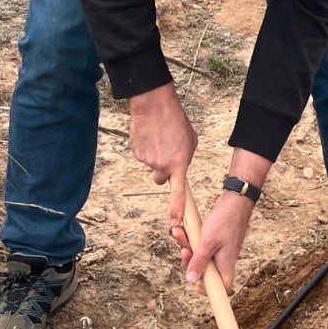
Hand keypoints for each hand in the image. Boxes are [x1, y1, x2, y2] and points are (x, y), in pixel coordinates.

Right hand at [129, 83, 196, 225]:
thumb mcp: (190, 140)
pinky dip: (147, 148)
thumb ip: (185, 157)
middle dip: (163, 170)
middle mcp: (162, 166)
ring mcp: (147, 161)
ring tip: (160, 137)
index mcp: (179, 163)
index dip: (177, 209)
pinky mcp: (136, 153)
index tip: (175, 223)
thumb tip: (179, 166)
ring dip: (156, 155)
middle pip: (160, 178)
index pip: (178, 193)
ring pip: (152, 165)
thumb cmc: (176, 121)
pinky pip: (143, 156)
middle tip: (166, 153)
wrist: (154, 105)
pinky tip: (151, 135)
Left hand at [175, 187, 256, 293]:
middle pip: (205, 271)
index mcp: (226, 263)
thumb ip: (199, 261)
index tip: (197, 285)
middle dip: (190, 261)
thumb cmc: (226, 219)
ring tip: (180, 233)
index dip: (211, 290)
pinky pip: (201, 245)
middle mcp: (224, 258)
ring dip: (188, 246)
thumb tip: (191, 279)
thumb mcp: (208, 242)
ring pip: (200, 256)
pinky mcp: (216, 239)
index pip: (223, 287)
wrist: (236, 199)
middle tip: (183, 250)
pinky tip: (184, 229)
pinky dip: (192, 239)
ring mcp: (220, 249)